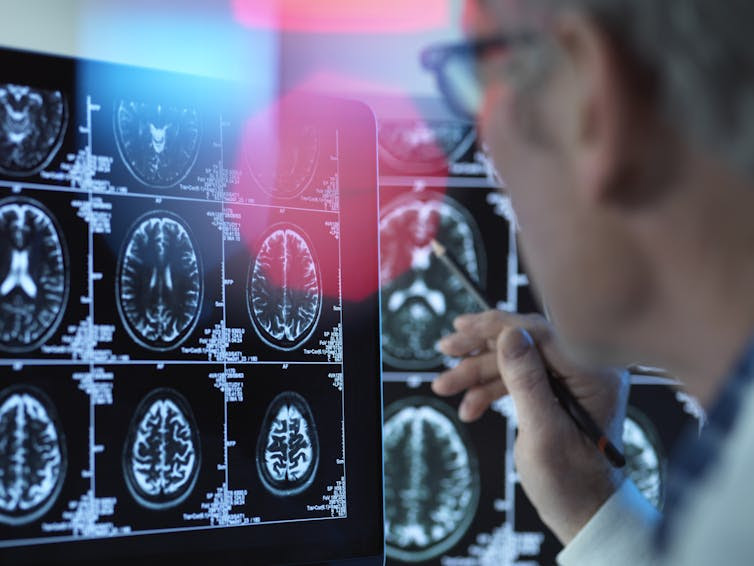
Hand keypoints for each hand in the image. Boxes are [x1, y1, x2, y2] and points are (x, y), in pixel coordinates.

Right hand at [433, 310, 628, 543]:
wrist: (584, 514)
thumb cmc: (572, 482)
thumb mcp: (543, 432)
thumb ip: (527, 381)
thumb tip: (510, 334)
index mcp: (593, 374)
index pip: (540, 332)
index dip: (497, 327)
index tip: (462, 329)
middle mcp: (584, 370)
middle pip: (524, 342)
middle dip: (480, 349)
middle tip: (445, 349)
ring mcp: (570, 380)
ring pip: (515, 360)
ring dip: (478, 373)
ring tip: (445, 386)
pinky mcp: (555, 392)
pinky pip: (517, 378)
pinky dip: (489, 390)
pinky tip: (470, 406)